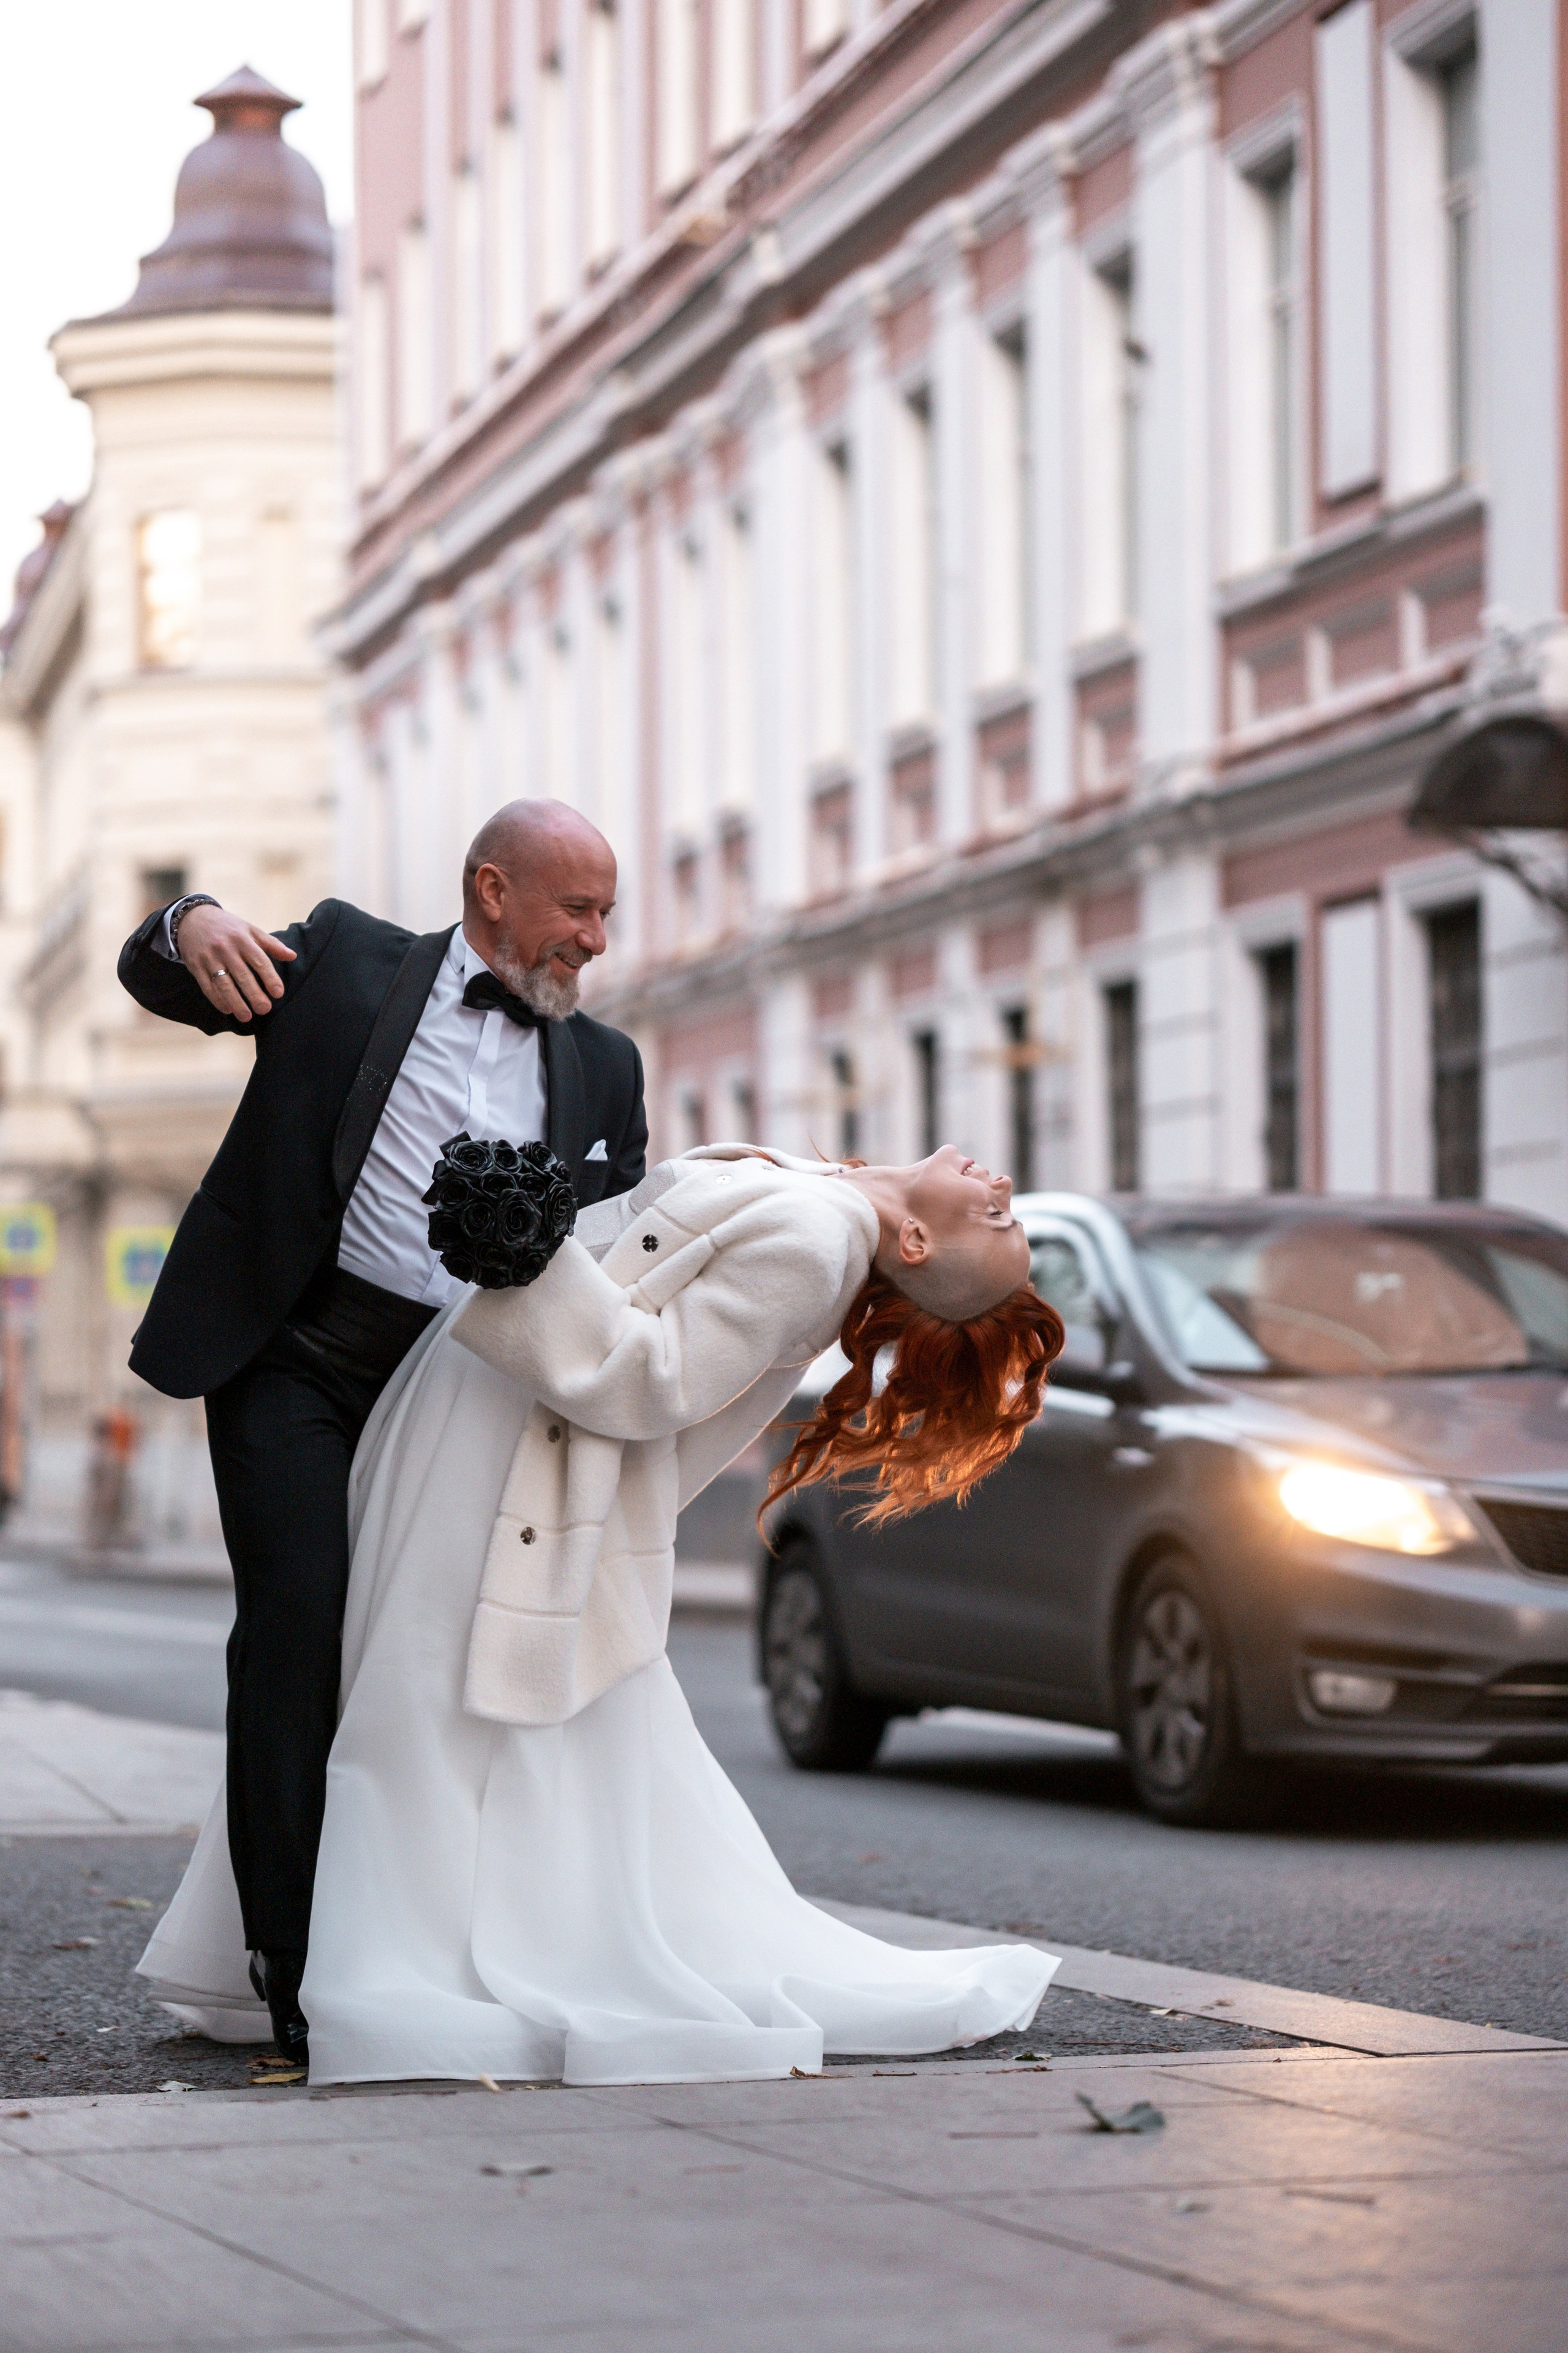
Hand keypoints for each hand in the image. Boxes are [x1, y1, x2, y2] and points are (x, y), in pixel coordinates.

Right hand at [176, 904, 296, 1021]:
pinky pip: (207, 986)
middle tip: (264, 1009)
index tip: (278, 993)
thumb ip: (271, 944)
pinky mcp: (196, 966)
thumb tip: (292, 956)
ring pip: (223, 984)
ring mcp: (209, 958)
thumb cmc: (227, 927)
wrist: (192, 918)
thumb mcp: (249, 929)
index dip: (270, 978)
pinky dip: (217, 999)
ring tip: (246, 1016)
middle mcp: (225, 948)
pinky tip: (227, 1009)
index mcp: (242, 938)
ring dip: (235, 1002)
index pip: (259, 960)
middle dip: (254, 994)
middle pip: (242, 975)